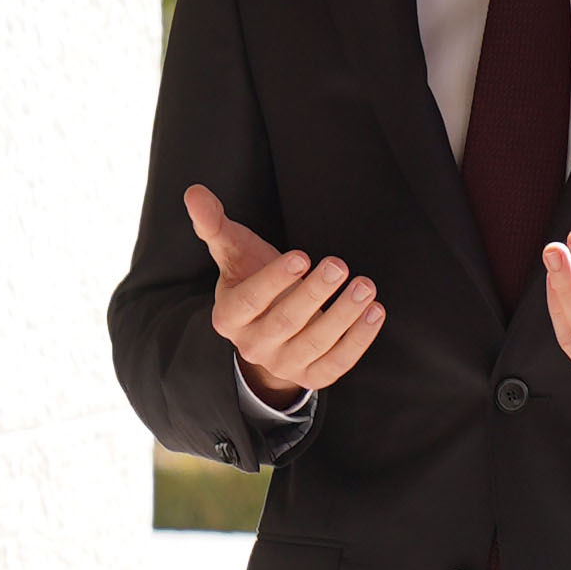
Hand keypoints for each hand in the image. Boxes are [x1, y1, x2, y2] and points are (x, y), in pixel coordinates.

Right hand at [187, 186, 383, 397]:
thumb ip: (214, 225)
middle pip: (285, 322)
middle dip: (314, 294)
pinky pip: (338, 364)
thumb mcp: (233, 253)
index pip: (249, 301)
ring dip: (343, 315)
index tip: (302, 256)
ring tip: (365, 286)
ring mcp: (283, 364)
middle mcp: (253, 346)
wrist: (268, 329)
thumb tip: (194, 193)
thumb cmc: (252, 280)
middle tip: (339, 265)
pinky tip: (375, 312)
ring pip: (315, 344)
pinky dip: (359, 340)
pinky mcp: (311, 376)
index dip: (274, 280)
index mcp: (228, 317)